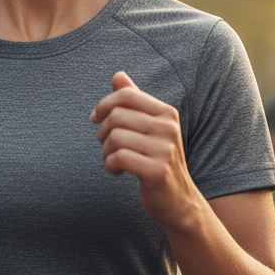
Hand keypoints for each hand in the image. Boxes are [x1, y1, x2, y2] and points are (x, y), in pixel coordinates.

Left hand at [90, 71, 198, 227]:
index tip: (95, 119)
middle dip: (103, 132)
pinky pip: (119, 158)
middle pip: (116, 116)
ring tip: (114, 160)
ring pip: (115, 137)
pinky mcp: (157, 170)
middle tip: (108, 147)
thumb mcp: (149, 128)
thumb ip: (134, 101)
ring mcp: (165, 149)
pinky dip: (110, 165)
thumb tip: (117, 75)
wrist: (178, 200)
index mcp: (166, 113)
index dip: (104, 105)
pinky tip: (118, 171)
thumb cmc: (157, 160)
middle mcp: (169, 128)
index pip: (126, 95)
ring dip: (106, 152)